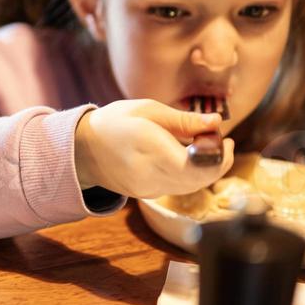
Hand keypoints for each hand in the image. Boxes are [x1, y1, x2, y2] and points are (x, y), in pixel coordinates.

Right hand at [73, 99, 233, 198]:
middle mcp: (150, 173)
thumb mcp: (148, 110)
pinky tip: (184, 157)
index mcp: (150, 146)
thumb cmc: (115, 122)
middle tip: (221, 141)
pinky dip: (190, 174)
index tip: (224, 138)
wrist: (81, 148)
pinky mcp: (147, 195)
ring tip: (202, 146)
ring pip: (192, 186)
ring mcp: (148, 188)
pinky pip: (178, 188)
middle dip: (219, 162)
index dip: (219, 156)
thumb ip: (184, 120)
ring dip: (206, 169)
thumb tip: (217, 123)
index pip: (198, 164)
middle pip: (200, 179)